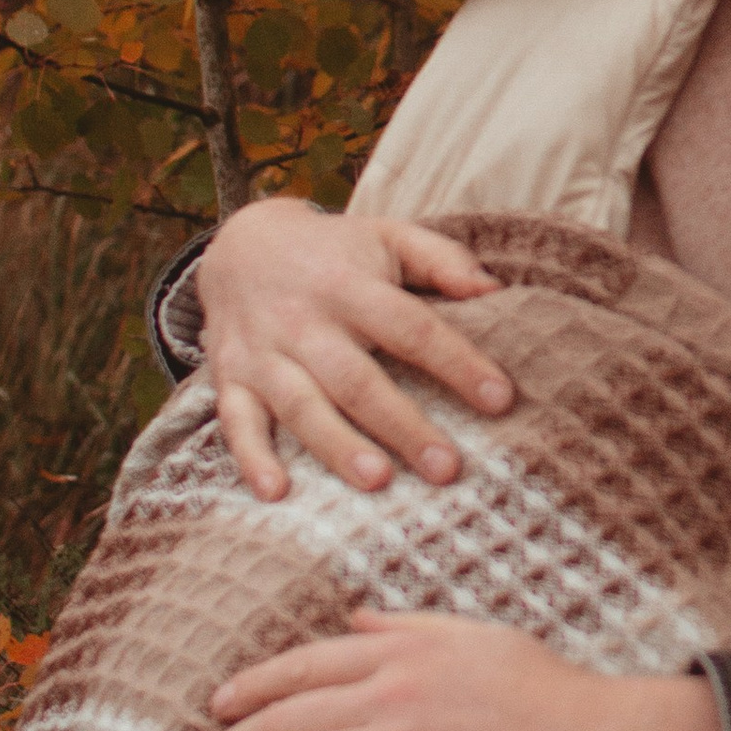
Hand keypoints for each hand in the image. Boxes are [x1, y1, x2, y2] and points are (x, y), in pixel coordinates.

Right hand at [197, 195, 513, 501]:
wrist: (241, 244)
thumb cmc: (336, 252)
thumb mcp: (389, 237)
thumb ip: (443, 259)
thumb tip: (495, 290)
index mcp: (349, 285)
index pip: (410, 327)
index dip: (456, 362)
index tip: (500, 399)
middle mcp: (303, 321)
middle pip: (356, 379)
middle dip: (402, 425)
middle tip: (446, 468)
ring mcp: (263, 354)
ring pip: (300, 406)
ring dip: (337, 445)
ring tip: (378, 481)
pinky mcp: (230, 379)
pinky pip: (236, 423)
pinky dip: (252, 458)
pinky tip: (276, 493)